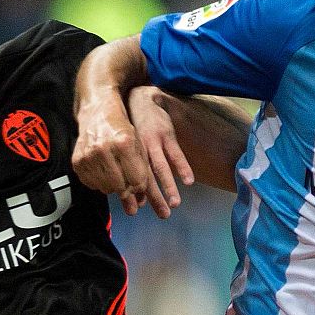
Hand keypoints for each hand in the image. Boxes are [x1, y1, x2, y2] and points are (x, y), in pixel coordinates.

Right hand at [73, 92, 155, 216]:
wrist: (97, 110)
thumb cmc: (120, 127)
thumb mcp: (138, 143)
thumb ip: (141, 171)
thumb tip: (140, 201)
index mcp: (123, 143)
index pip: (136, 181)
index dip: (140, 185)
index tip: (139, 182)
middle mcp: (103, 150)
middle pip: (120, 187)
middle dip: (127, 188)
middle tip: (127, 180)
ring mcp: (88, 156)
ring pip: (105, 188)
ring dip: (113, 185)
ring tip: (115, 172)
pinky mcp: (77, 161)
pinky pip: (91, 184)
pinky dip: (99, 182)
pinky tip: (102, 170)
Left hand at [125, 86, 196, 218]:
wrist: (140, 99)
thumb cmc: (131, 129)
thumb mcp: (125, 148)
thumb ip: (130, 173)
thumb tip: (135, 200)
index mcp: (127, 156)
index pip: (130, 180)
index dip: (133, 195)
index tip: (136, 211)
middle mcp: (139, 152)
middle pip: (147, 179)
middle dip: (155, 198)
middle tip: (164, 215)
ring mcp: (154, 143)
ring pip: (161, 168)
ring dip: (169, 186)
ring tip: (175, 203)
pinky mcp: (167, 135)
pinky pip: (176, 153)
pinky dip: (182, 167)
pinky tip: (188, 181)